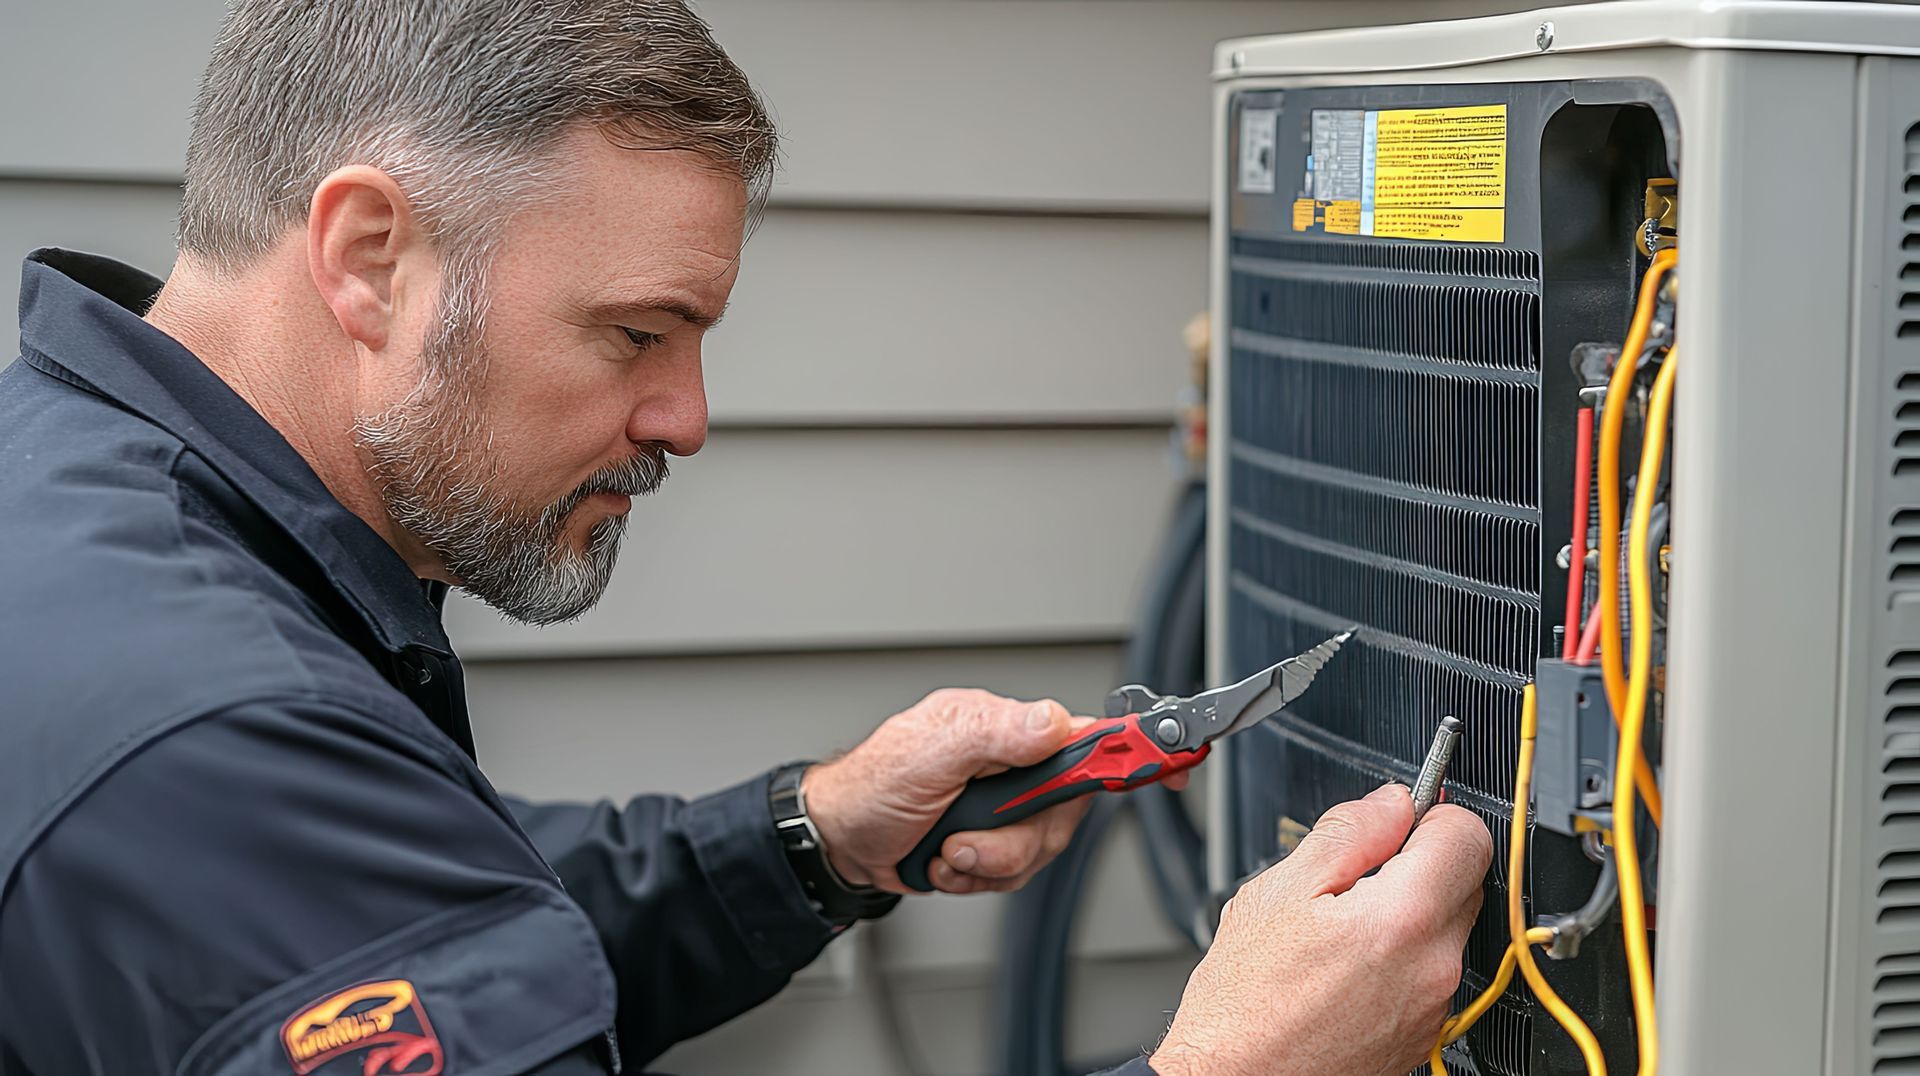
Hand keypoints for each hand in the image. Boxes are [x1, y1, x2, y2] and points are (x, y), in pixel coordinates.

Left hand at [802, 688, 1187, 894]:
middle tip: (970, 839)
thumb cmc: (874, 784)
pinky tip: (948, 861)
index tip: (1178, 760)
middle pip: (1071, 812)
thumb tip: (1051, 723)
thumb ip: (993, 734)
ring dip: (989, 862)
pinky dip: (978, 878)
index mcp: (1012, 730)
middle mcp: (1019, 765)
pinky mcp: (997, 844)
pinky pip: (1016, 875)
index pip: (1094, 732)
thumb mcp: (929, 749)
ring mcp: (1010, 808)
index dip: (1143, 747)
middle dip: (1017, 839)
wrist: (843, 841)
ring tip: (948, 848)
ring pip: (1043, 850)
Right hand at [1150, 784, 1490, 1075]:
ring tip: (1339, 927)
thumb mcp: (1278, 891)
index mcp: (1403, 920)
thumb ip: (1347, 834)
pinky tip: (1345, 966)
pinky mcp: (1423, 1034)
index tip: (1402, 817)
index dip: (1431, 813)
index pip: (1467, 834)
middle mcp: (1434, 967)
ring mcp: (1433, 1007)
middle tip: (1353, 875)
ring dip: (1406, 913)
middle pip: (1462, 880)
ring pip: (1444, 928)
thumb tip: (1391, 802)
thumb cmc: (1245, 1003)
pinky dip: (1399, 958)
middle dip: (1417, 863)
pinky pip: (1429, 973)